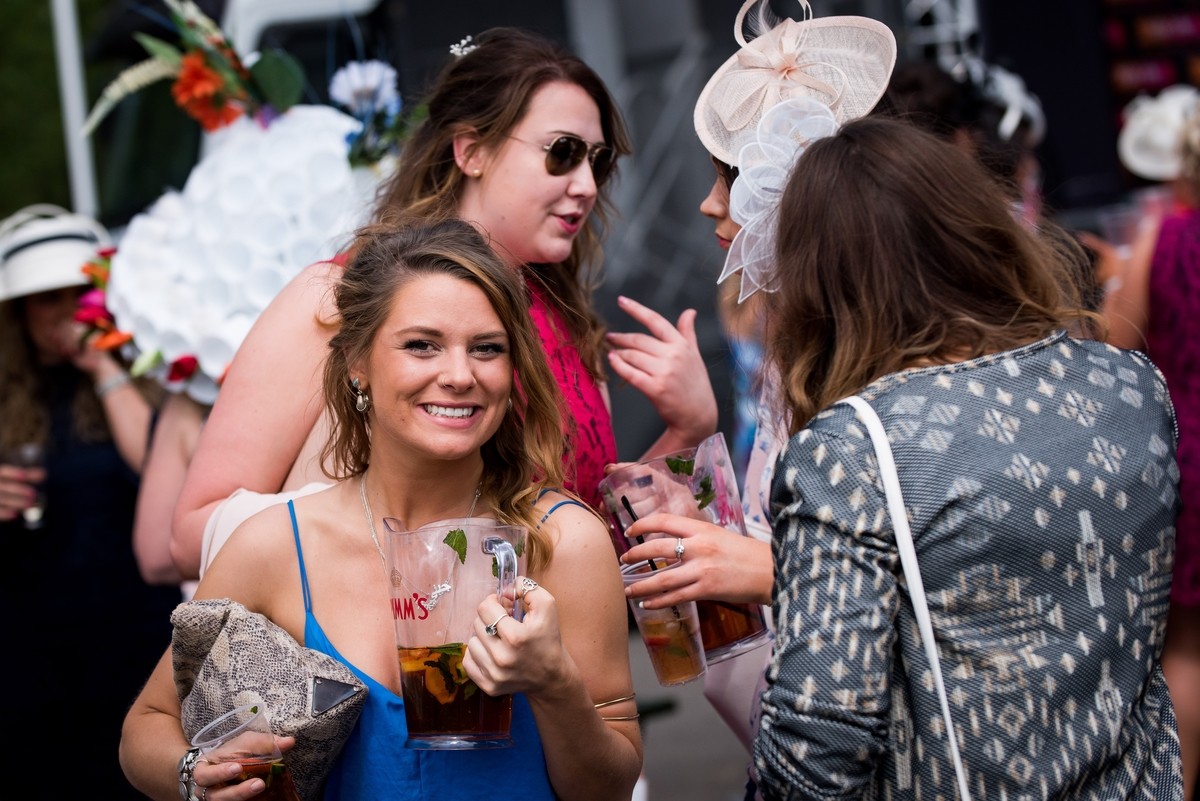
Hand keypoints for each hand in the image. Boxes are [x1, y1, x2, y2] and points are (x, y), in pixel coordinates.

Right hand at [0, 463, 44, 521]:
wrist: (0, 496)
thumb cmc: (6, 488)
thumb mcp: (11, 478)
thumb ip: (27, 475)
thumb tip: (44, 474)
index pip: (3, 471)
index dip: (13, 473)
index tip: (24, 476)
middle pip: (1, 486)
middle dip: (16, 489)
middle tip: (33, 494)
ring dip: (14, 502)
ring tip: (30, 504)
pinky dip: (3, 513)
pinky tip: (14, 515)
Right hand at [191, 736, 295, 798]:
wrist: (226, 768)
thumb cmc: (232, 753)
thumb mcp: (244, 743)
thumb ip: (263, 743)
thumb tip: (289, 741)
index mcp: (204, 770)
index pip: (204, 775)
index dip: (219, 773)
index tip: (238, 767)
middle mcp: (206, 790)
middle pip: (215, 796)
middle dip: (237, 791)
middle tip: (258, 783)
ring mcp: (216, 800)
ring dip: (243, 798)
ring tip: (262, 787)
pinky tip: (261, 799)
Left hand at [464, 577, 568, 696]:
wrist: (552, 677)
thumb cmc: (548, 639)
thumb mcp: (547, 606)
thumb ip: (527, 588)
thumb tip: (505, 589)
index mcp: (516, 637)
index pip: (485, 608)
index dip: (493, 602)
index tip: (502, 606)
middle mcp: (502, 658)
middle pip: (477, 624)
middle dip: (489, 619)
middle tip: (504, 624)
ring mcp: (494, 675)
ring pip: (471, 642)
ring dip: (484, 637)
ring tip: (499, 640)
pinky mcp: (488, 686)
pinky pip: (468, 662)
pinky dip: (478, 655)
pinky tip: (492, 653)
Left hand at [606, 296, 717, 448]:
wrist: (698, 416)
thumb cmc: (695, 385)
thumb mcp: (694, 356)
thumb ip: (688, 333)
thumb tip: (690, 311)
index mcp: (682, 345)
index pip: (656, 321)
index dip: (636, 309)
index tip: (621, 300)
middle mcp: (674, 356)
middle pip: (639, 340)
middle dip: (622, 338)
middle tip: (610, 337)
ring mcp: (665, 373)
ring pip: (633, 356)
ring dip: (619, 353)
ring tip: (612, 353)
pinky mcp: (656, 389)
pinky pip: (631, 373)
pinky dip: (619, 366)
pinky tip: (612, 361)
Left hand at [621, 513, 772, 606]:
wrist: (772, 571)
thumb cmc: (748, 554)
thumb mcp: (721, 536)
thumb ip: (698, 537)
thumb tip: (675, 542)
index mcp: (702, 529)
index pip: (663, 521)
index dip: (642, 524)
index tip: (630, 530)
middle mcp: (699, 547)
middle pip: (655, 548)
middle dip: (634, 555)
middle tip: (623, 560)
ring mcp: (701, 569)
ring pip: (661, 578)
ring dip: (640, 585)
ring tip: (628, 589)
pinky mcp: (707, 589)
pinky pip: (675, 597)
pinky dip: (657, 601)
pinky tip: (647, 604)